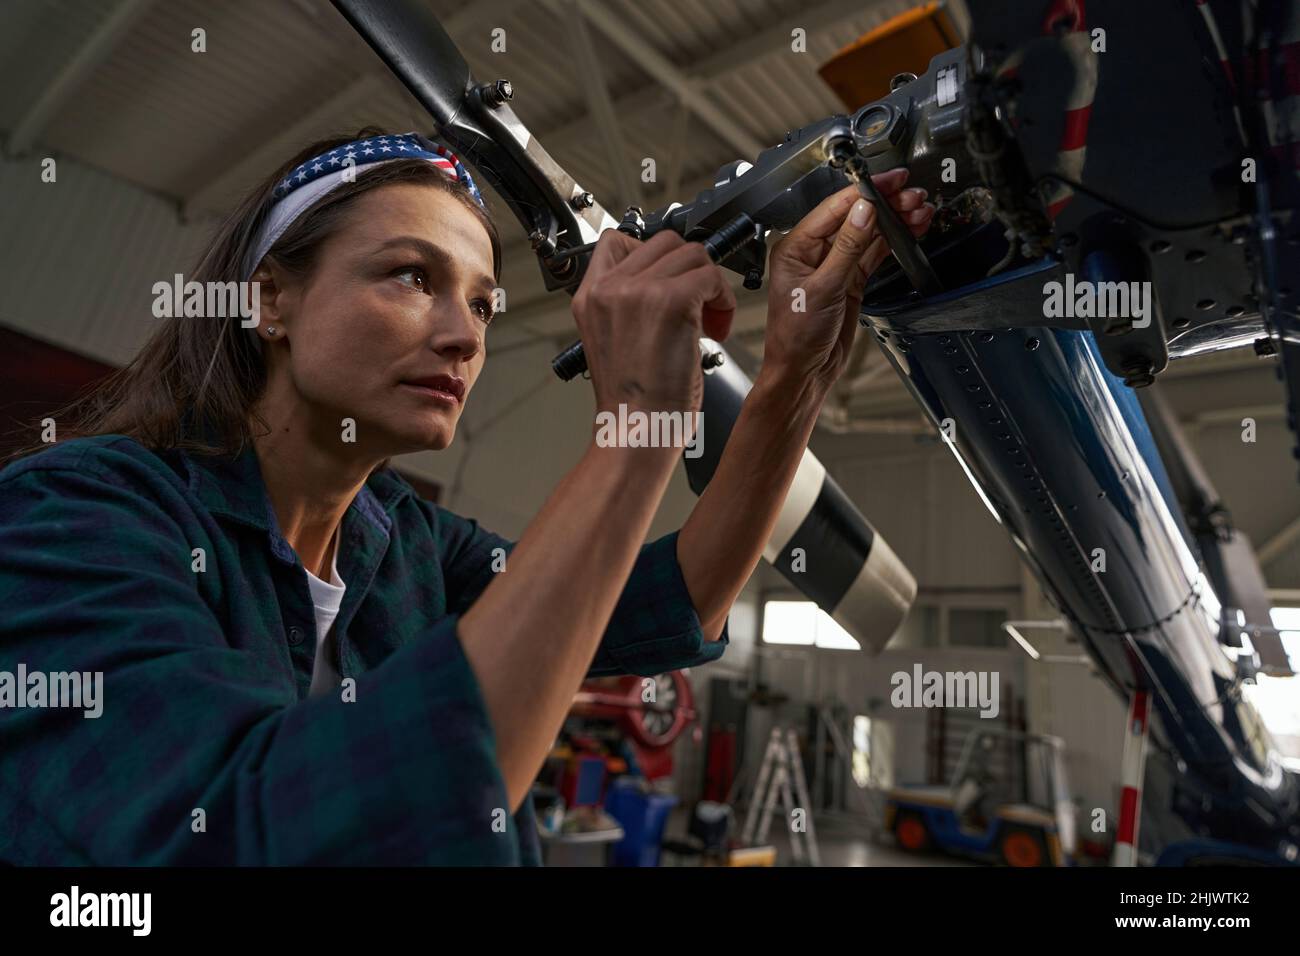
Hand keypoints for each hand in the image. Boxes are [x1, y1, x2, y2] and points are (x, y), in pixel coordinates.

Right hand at [571, 229, 735, 418]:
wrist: (636, 432)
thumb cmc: (634, 402)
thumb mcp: (614, 340)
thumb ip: (629, 303)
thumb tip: (669, 278)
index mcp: (589, 296)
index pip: (619, 241)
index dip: (655, 258)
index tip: (670, 285)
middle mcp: (608, 289)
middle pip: (665, 242)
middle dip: (690, 271)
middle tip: (697, 309)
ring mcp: (637, 291)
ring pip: (693, 255)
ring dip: (710, 286)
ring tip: (708, 324)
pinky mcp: (670, 302)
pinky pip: (711, 277)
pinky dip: (723, 301)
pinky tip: (715, 331)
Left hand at [762, 168, 933, 390]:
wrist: (803, 372)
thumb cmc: (795, 337)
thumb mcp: (823, 288)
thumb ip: (847, 248)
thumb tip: (864, 212)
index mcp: (795, 246)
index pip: (834, 208)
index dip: (864, 192)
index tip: (889, 182)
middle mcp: (813, 252)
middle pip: (854, 217)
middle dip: (885, 205)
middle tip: (912, 195)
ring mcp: (833, 265)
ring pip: (868, 234)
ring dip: (894, 222)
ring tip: (919, 210)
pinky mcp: (849, 280)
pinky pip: (874, 253)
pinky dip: (893, 242)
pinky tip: (910, 230)